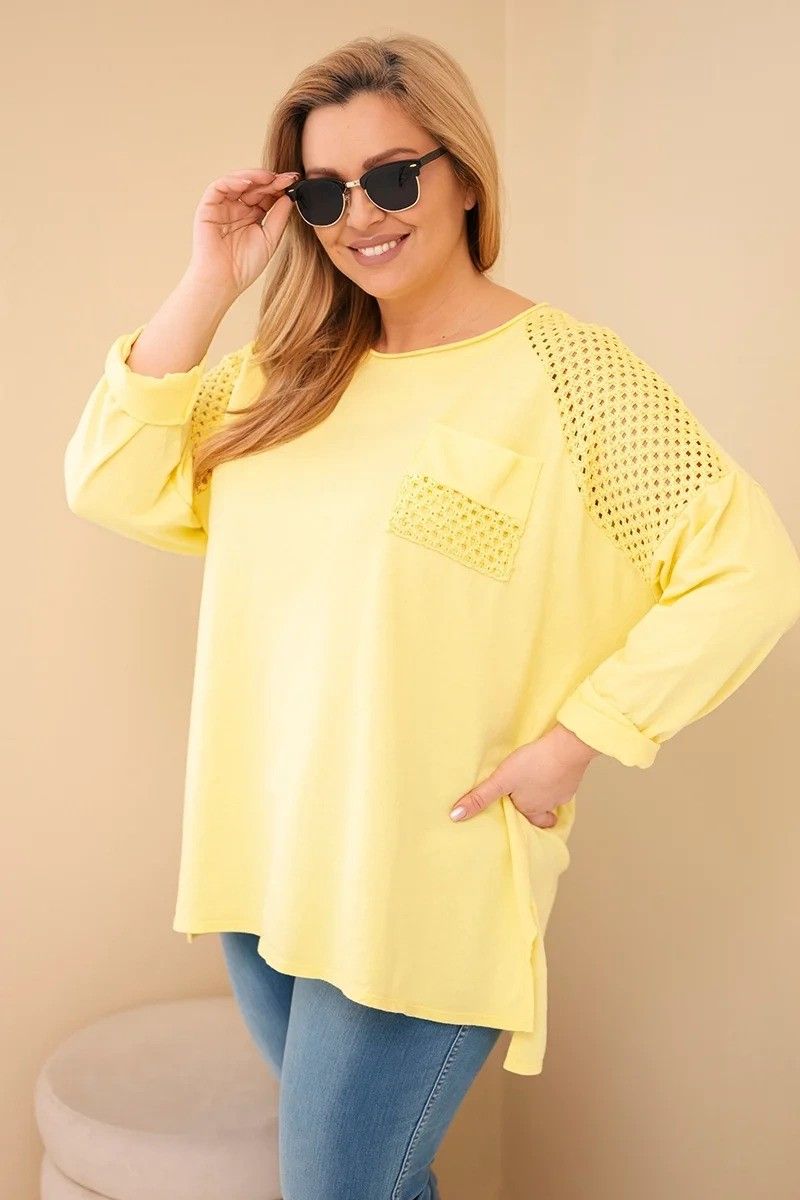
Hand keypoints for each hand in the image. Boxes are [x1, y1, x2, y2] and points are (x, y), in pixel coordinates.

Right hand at [186, 167, 301, 299]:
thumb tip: (289, 197)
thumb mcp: (270, 239)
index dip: (279, 187)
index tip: (294, 182)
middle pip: (254, 186)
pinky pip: (219, 186)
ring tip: (270, 178)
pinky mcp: (208, 207)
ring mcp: (222, 206)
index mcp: (251, 216)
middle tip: (286, 178)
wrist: (224, 281)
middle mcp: (237, 208)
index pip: (266, 195)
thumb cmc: (245, 266)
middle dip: (271, 180)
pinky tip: (249, 183)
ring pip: (238, 182)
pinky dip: (234, 181)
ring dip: (254, 177)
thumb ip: (279, 217)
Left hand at [448, 724, 600, 827]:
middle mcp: (548, 805)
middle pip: (541, 814)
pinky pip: (564, 784)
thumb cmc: (534, 763)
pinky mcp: (573, 778)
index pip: (525, 822)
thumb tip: (456, 816)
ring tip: (535, 783)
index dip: (520, 820)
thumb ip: (480, 797)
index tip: (517, 818)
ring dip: (545, 794)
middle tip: (525, 804)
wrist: (568, 747)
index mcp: (531, 809)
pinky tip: (551, 768)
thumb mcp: (501, 780)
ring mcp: (563, 793)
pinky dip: (557, 779)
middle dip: (534, 811)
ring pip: (553, 799)